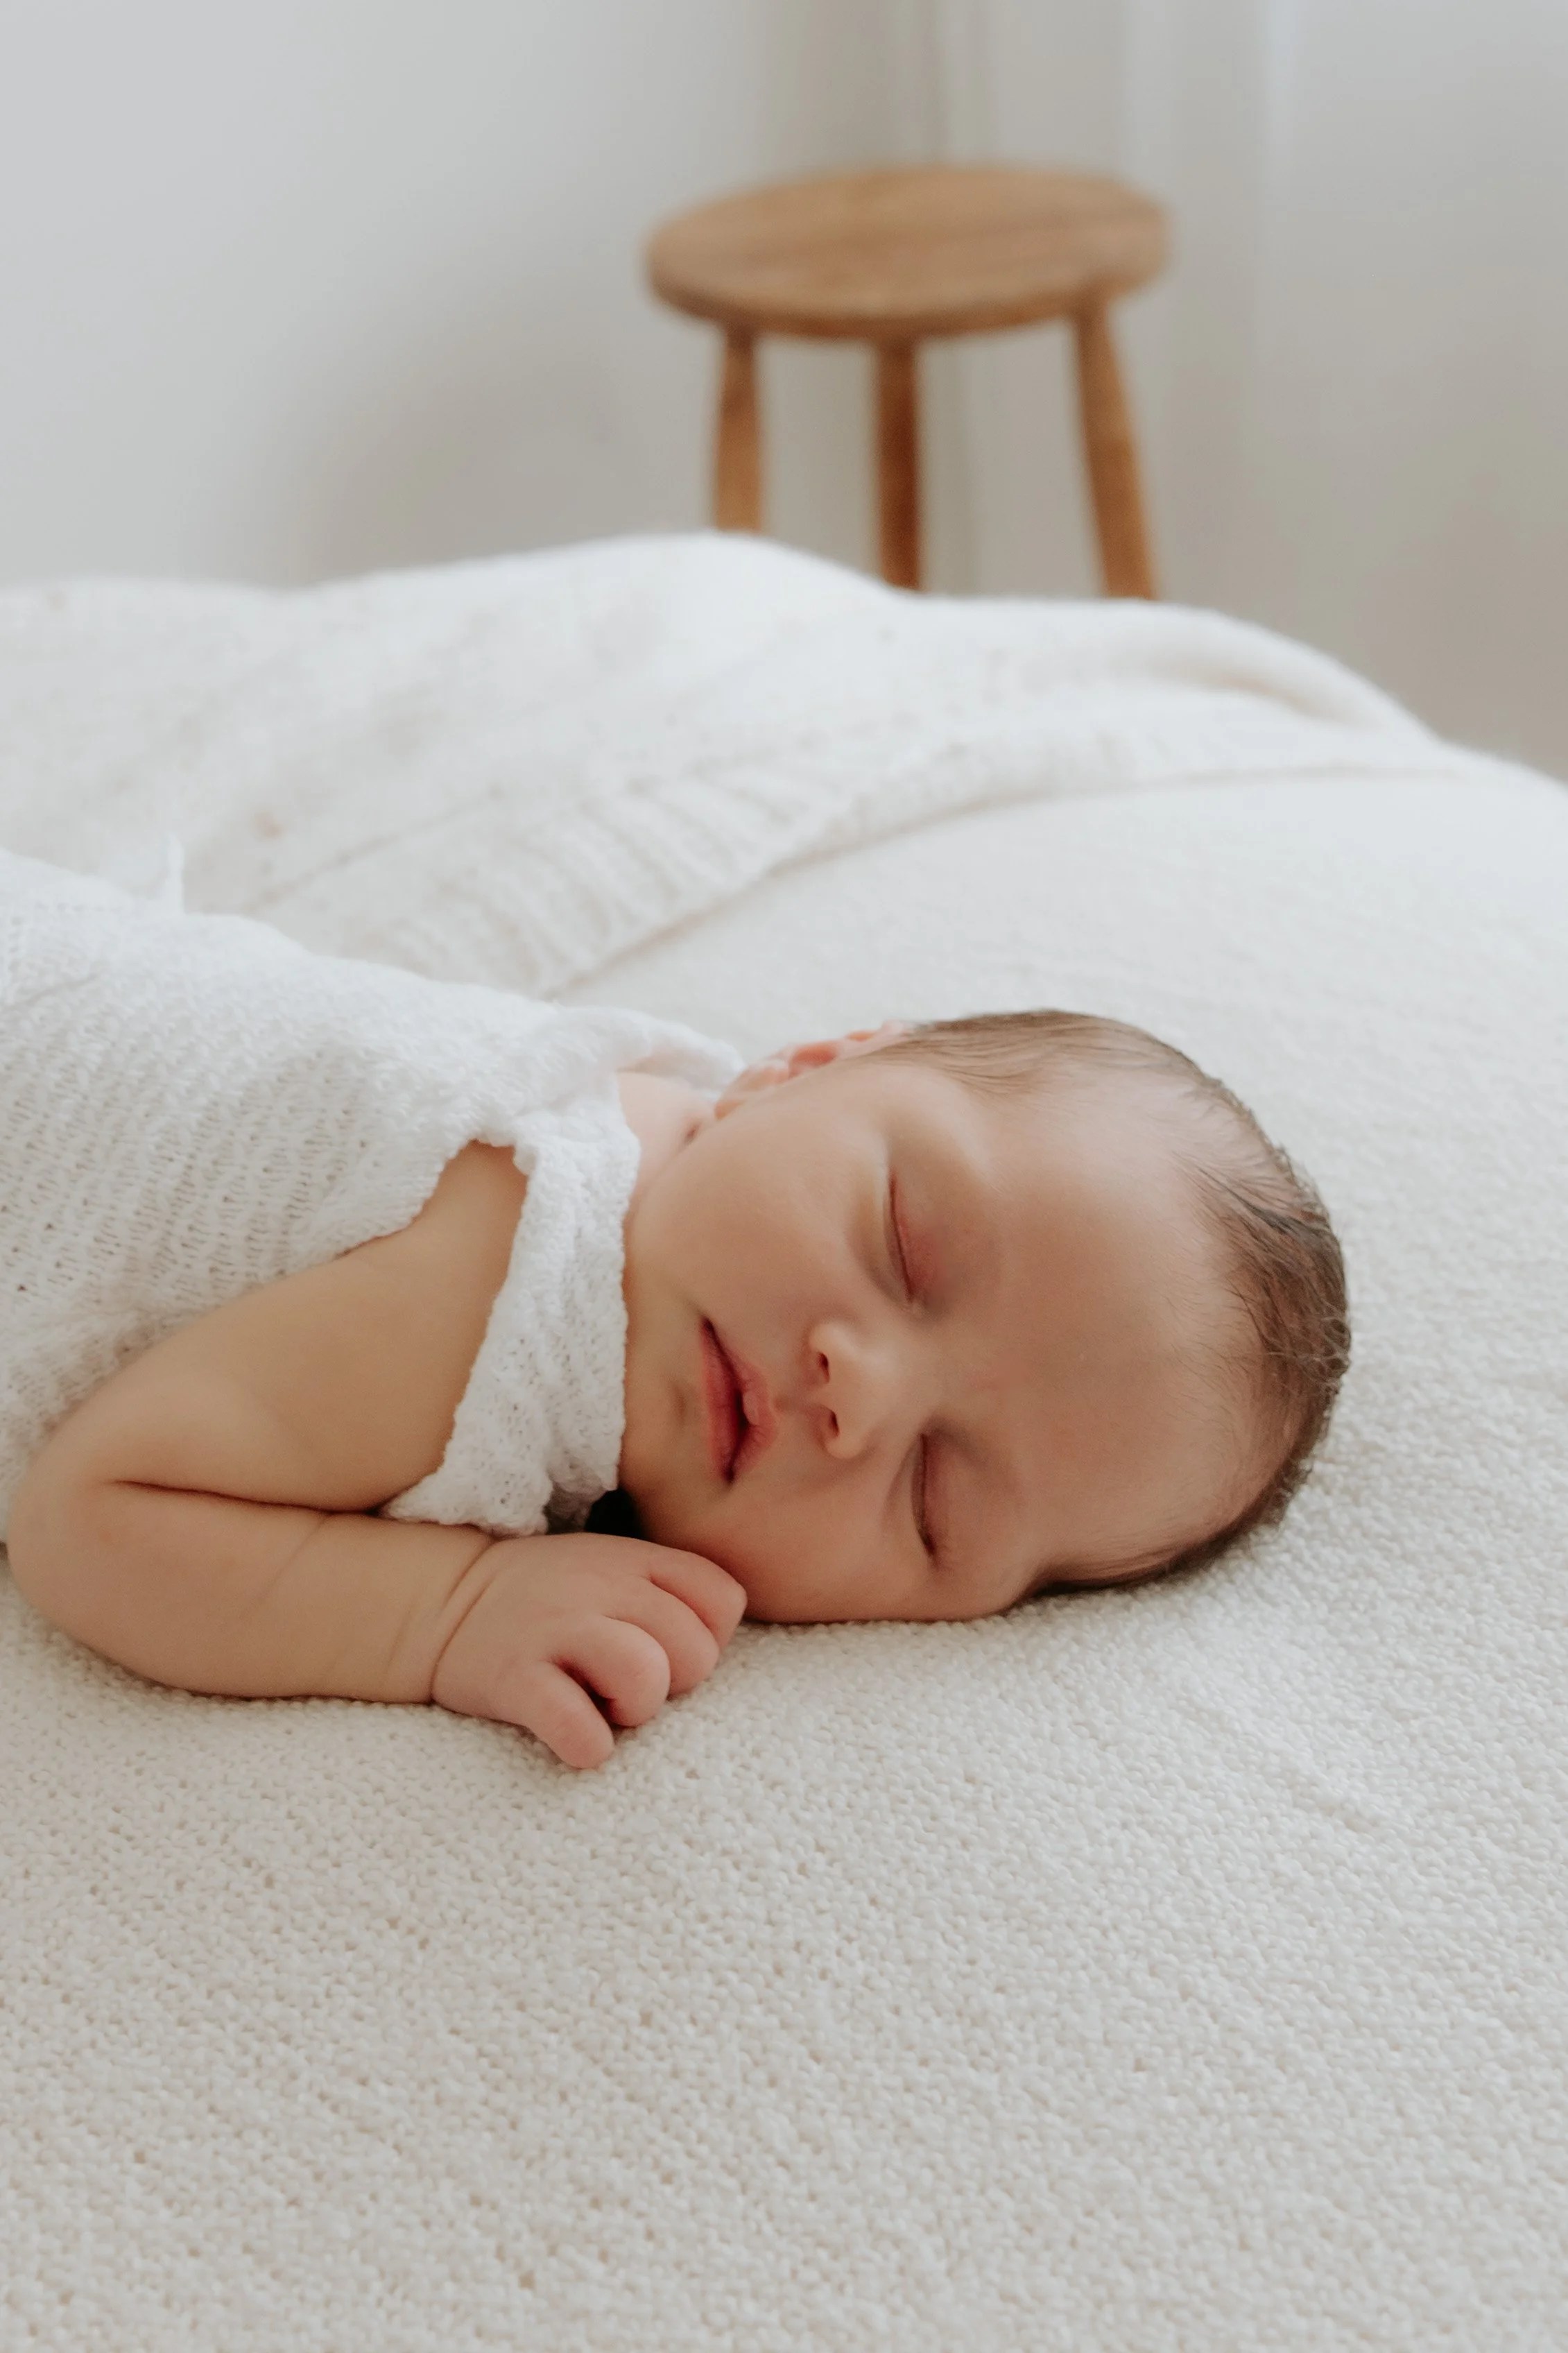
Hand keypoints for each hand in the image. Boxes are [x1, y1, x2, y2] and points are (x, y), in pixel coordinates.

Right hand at [430, 1531, 746, 1769]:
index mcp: (633, 1560)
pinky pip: (577, 1726)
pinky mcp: (513, 1677)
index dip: (708, 1640)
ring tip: (604, 1707)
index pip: (722, 1600)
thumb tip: (716, 1647)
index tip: (667, 1653)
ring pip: (645, 1676)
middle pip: (693, 1650)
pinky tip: (573, 1737)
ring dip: (635, 1711)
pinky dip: (586, 1746)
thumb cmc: (546, 1602)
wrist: (441, 1603)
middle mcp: (600, 1586)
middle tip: (627, 1687)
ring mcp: (555, 1629)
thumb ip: (668, 1592)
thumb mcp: (610, 1570)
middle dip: (674, 1685)